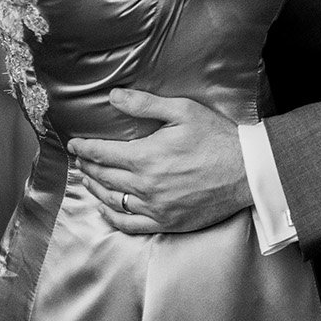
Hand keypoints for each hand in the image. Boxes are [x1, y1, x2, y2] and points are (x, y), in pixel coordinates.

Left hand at [69, 89, 251, 235]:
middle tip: (81, 160)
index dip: (84, 148)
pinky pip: (129, 224)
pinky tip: (106, 208)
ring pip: (112, 200)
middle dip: (88, 166)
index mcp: (146, 157)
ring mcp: (154, 207)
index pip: (102, 153)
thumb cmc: (217, 138)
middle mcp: (145, 185)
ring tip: (89, 179)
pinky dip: (112, 216)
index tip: (74, 144)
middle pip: (104, 176)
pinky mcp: (166, 221)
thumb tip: (114, 97)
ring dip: (96, 188)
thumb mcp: (183, 111)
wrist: (245, 171)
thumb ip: (145, 105)